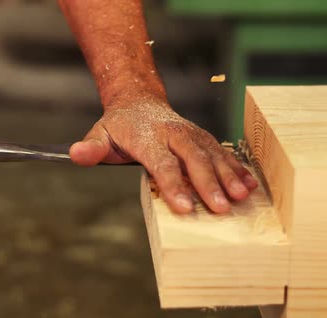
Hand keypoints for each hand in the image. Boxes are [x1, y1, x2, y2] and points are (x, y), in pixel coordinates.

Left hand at [70, 95, 257, 213]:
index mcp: (148, 137)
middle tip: (220, 207)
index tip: (184, 207)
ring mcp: (191, 134)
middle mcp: (174, 134)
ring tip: (241, 197)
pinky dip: (237, 167)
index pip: (162, 163)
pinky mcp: (203, 137)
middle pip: (193, 159)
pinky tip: (250, 184)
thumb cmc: (121, 125)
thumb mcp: (101, 134)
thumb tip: (76, 154)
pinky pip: (222, 151)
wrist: (141, 100)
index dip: (173, 185)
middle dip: (208, 184)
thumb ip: (92, 148)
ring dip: (228, 176)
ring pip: (212, 154)